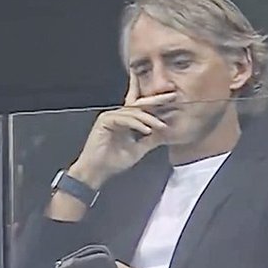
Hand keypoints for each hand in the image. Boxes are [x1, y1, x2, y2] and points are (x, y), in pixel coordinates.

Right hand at [70, 71, 174, 188]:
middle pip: (139, 104)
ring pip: (134, 113)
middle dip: (156, 99)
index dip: (156, 102)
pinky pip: (125, 119)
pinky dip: (137, 124)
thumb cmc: (112, 162)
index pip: (142, 108)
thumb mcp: (138, 150)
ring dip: (149, 119)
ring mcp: (110, 116)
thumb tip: (165, 133)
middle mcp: (118, 115)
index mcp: (125, 120)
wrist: (96, 171)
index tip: (172, 98)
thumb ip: (150, 140)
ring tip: (161, 125)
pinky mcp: (105, 120)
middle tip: (172, 96)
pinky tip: (147, 130)